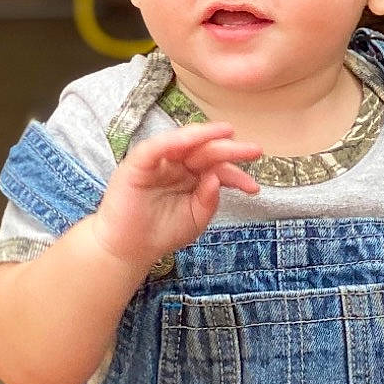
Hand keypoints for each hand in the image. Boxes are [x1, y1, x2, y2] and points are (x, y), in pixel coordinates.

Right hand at [91, 121, 261, 274]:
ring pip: (184, 142)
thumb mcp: (195, 219)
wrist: (129, 250)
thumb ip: (209, 200)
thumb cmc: (162, 232)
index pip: (217, 167)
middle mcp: (176, 164)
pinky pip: (157, 147)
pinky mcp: (138, 163)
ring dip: (205, 136)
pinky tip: (193, 140)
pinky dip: (174, 141)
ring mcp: (158, 162)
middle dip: (230, 149)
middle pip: (205, 150)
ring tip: (228, 134)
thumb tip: (218, 178)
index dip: (236, 174)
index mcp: (191, 176)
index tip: (253, 188)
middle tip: (254, 151)